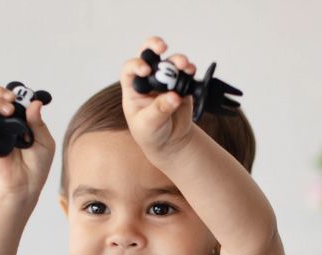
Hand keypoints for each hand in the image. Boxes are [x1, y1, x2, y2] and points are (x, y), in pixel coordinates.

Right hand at [0, 86, 54, 198]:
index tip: (20, 99)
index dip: (11, 93)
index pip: (7, 97)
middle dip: (0, 94)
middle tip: (12, 104)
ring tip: (6, 112)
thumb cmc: (36, 166)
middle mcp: (1, 122)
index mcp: (16, 119)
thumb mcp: (45, 142)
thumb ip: (39, 123)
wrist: (25, 185)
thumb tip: (35, 103)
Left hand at [120, 37, 196, 162]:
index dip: (136, 65)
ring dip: (177, 60)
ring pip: (169, 62)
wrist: (170, 142)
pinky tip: (191, 71)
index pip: (130, 70)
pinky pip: (185, 72)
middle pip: (148, 54)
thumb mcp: (148, 125)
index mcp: (133, 89)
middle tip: (162, 46)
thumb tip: (173, 97)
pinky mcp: (181, 85)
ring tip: (184, 66)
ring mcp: (165, 80)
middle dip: (154, 46)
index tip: (145, 70)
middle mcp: (148, 80)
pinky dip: (189, 70)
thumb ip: (159, 110)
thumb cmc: (151, 134)